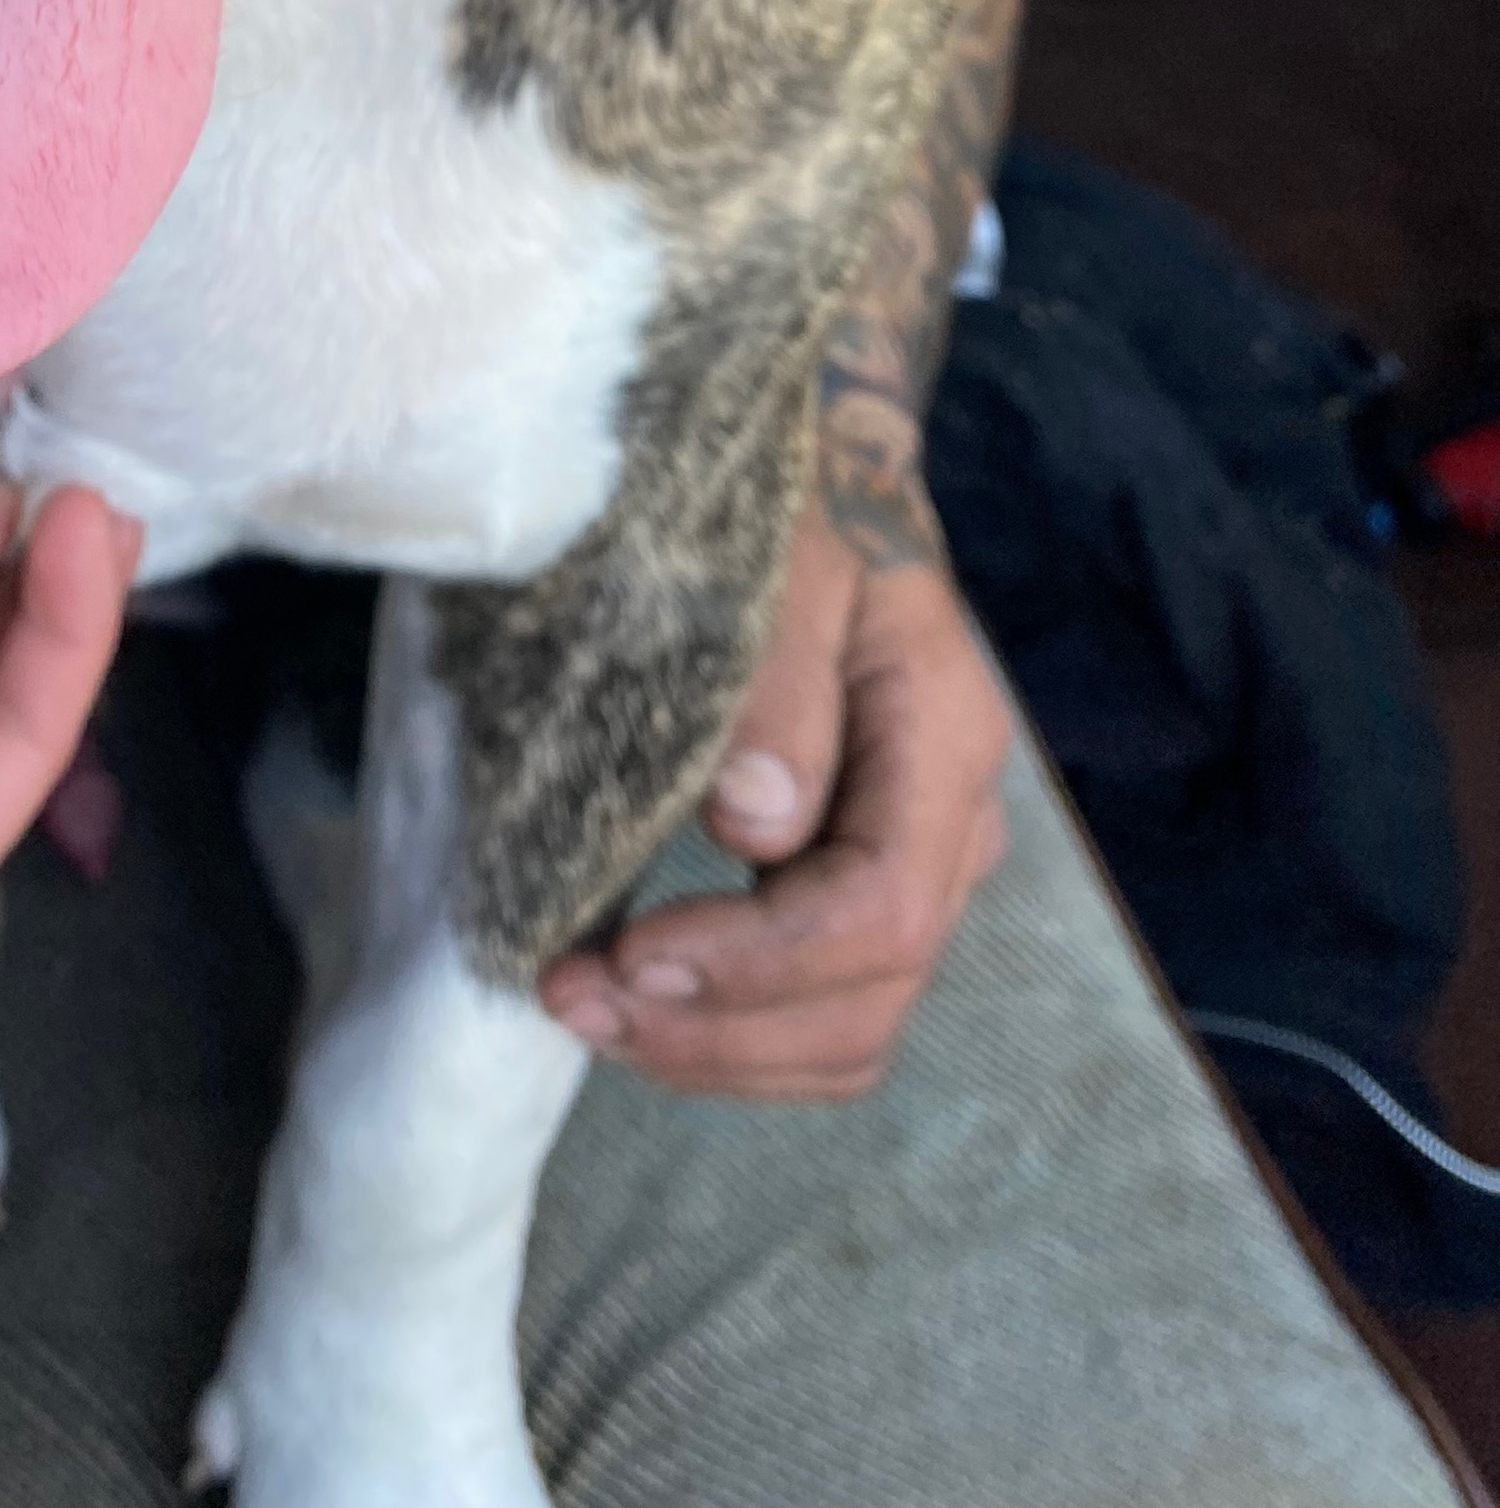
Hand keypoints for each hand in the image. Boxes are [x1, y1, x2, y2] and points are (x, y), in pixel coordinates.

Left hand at [540, 495, 1009, 1095]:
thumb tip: (754, 828)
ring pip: (849, 1028)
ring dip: (717, 1050)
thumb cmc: (792, 497)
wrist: (825, 474)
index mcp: (941, 738)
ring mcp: (915, 864)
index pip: (878, 909)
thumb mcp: (783, 552)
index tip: (630, 958)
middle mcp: (951, 824)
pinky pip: (820, 1006)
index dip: (755, 961)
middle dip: (717, 1028)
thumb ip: (774, 679)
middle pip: (867, 996)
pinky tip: (637, 1001)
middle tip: (572, 998)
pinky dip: (730, 1033)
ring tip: (588, 1013)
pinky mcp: (860, 882)